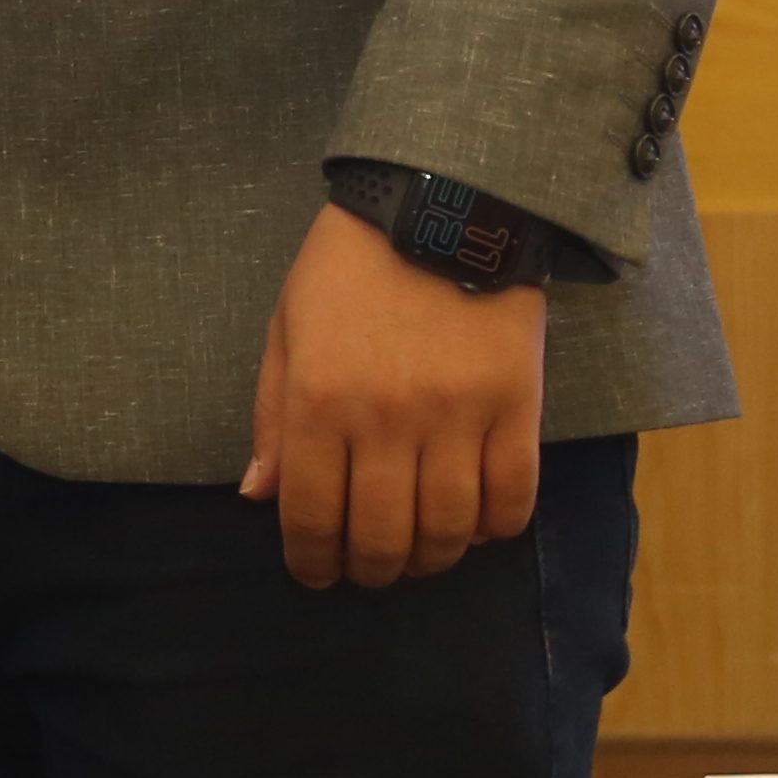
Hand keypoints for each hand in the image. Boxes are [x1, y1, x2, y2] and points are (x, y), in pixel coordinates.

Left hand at [237, 200, 547, 590]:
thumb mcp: (288, 328)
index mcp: (318, 399)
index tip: (317, 573)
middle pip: (381, 538)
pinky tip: (474, 523)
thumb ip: (271, 415)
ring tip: (420, 554)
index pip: (311, 516)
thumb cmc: (349, 267)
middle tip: (369, 569)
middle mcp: (385, 419)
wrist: (441, 204)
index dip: (312, 562)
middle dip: (370, 570)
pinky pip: (512, 500)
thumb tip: (261, 497)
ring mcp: (456, 416)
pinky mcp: (517, 406)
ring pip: (446, 532)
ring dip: (430, 560)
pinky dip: (492, 529)